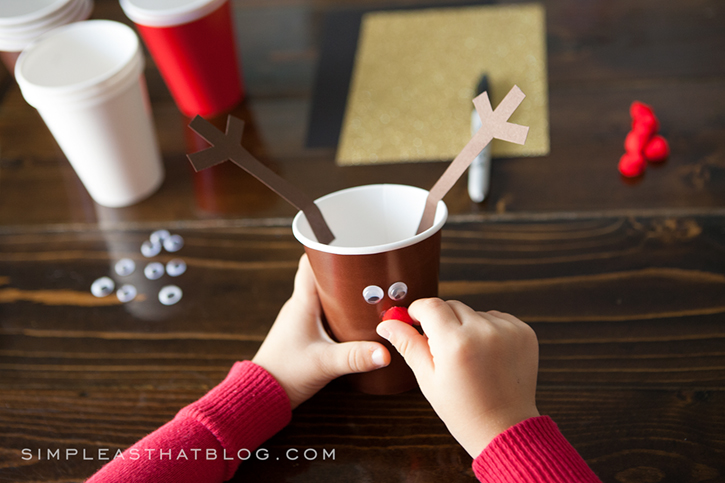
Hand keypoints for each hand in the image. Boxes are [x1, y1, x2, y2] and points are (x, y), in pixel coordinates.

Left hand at [253, 255, 390, 408]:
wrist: (263, 394)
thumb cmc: (285, 373)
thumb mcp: (325, 363)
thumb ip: (355, 357)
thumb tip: (386, 351)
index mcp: (302, 303)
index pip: (312, 262)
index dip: (331, 250)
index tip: (354, 244)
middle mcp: (301, 305)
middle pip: (324, 276)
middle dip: (348, 271)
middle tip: (374, 268)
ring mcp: (302, 318)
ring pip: (326, 294)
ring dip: (345, 291)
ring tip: (373, 289)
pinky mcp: (306, 332)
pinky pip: (325, 311)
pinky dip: (341, 309)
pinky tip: (358, 316)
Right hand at [376, 298, 539, 457]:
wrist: (504, 428)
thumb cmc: (463, 410)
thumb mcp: (427, 378)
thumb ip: (408, 344)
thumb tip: (387, 322)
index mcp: (455, 343)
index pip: (430, 306)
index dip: (418, 311)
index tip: (414, 321)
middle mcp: (484, 331)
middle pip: (452, 305)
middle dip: (442, 321)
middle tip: (442, 349)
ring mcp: (508, 331)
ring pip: (474, 312)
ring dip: (466, 326)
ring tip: (468, 357)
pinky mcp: (524, 332)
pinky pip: (497, 318)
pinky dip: (488, 330)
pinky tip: (487, 355)